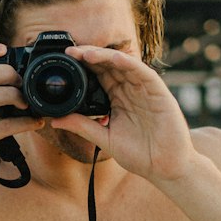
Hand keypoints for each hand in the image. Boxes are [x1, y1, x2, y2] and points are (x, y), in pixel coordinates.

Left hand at [58, 46, 195, 182]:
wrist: (165, 169)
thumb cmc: (140, 155)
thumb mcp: (105, 139)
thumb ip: (83, 127)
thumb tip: (56, 120)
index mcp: (117, 99)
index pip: (99, 76)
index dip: (83, 67)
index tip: (65, 61)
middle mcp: (131, 90)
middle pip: (109, 66)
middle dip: (90, 57)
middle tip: (70, 52)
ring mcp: (145, 90)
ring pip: (124, 65)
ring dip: (105, 57)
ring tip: (86, 53)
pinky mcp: (159, 93)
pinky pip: (143, 73)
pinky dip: (130, 64)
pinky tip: (116, 58)